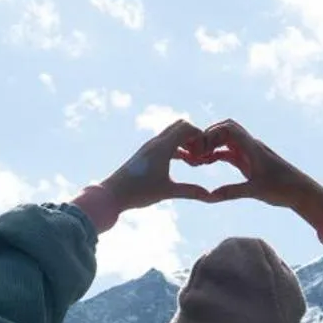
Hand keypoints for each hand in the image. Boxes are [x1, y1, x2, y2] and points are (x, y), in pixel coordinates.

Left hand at [99, 119, 216, 210]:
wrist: (112, 194)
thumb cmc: (139, 192)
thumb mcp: (167, 192)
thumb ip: (190, 191)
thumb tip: (211, 196)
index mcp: (162, 147)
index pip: (186, 127)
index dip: (200, 136)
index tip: (205, 152)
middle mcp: (155, 142)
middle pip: (179, 126)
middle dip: (193, 136)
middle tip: (201, 154)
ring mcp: (149, 147)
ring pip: (172, 134)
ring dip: (185, 142)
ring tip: (193, 160)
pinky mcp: (145, 154)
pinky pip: (166, 143)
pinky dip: (177, 147)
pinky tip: (183, 162)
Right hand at [197, 120, 322, 226]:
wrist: (301, 191)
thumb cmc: (283, 189)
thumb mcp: (255, 191)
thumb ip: (231, 192)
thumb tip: (209, 196)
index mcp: (252, 147)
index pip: (229, 129)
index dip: (211, 134)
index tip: (199, 149)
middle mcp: (251, 146)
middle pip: (226, 129)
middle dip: (208, 136)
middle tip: (194, 151)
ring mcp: (250, 153)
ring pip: (227, 140)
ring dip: (212, 145)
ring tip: (196, 157)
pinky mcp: (250, 161)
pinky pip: (230, 152)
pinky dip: (217, 154)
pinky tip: (206, 162)